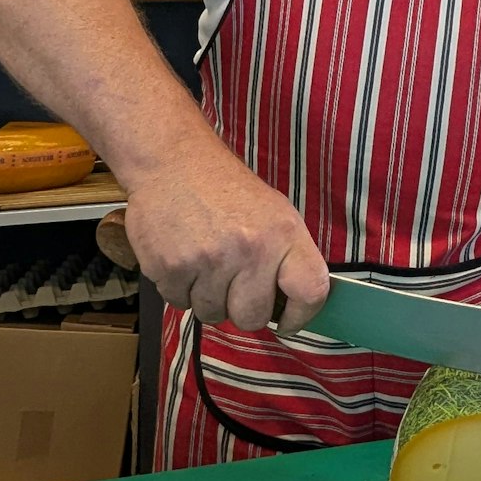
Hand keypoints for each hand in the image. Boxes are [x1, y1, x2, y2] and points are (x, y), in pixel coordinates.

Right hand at [124, 141, 329, 335]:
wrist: (173, 160)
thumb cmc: (226, 190)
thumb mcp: (274, 212)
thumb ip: (288, 257)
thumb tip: (293, 306)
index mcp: (283, 234)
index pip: (310, 291)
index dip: (302, 316)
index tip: (288, 321)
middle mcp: (249, 250)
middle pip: (252, 318)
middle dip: (241, 307)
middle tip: (232, 281)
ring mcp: (208, 261)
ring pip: (213, 315)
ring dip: (208, 298)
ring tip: (205, 262)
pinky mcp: (170, 267)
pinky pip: (179, 303)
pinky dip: (180, 288)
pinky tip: (183, 258)